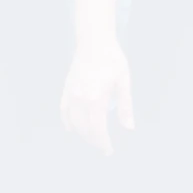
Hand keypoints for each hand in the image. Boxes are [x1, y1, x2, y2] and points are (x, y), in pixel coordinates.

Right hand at [59, 39, 133, 154]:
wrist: (94, 42)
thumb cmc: (112, 60)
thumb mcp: (124, 82)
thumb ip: (125, 106)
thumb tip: (129, 127)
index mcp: (96, 98)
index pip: (97, 128)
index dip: (103, 142)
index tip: (108, 150)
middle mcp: (80, 98)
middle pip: (84, 128)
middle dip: (94, 140)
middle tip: (103, 147)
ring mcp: (70, 94)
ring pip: (73, 122)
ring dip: (82, 133)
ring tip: (93, 139)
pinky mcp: (66, 89)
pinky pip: (63, 111)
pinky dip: (68, 122)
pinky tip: (73, 129)